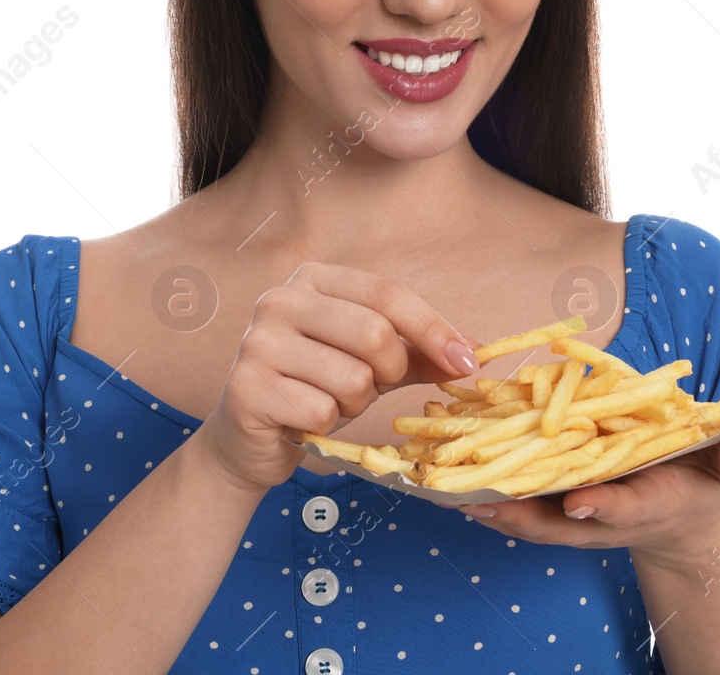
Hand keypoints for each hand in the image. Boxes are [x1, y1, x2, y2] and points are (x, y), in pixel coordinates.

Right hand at [196, 262, 479, 493]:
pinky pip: (321, 410)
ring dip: (354, 404)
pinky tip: (302, 421)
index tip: (467, 361)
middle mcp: (280, 299)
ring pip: (352, 377)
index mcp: (314, 279)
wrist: (250, 440)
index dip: (434, 329)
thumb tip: (473, 353)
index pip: (388, 294)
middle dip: (389, 372)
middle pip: (374, 332)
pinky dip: (325, 426)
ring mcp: (257, 340)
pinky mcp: (246, 386)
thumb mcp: (371, 365)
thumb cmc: (314, 391)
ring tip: (327, 403)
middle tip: (371, 389)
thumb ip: (417, 354)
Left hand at [455, 428, 719, 569]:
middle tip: (481, 502)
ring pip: (531, 519)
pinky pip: (520, 505)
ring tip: (451, 493)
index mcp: (649, 503)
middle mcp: (606, 515)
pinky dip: (488, 497)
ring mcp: (579, 515)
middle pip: (560, 523)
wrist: (683, 507)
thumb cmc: (705, 479)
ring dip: (493, 509)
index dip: (604, 507)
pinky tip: (453, 482)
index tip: (580, 504)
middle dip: (522, 516)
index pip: (626, 508)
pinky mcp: (559, 505)